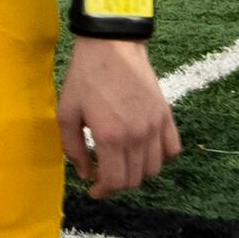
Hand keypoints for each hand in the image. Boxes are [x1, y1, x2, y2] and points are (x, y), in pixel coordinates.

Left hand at [63, 34, 181, 196]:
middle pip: (135, 179)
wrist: (112, 46)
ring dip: (137, 173)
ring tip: (122, 163)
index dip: (103, 192)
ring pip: (155, 169)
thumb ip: (73, 148)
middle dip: (117, 184)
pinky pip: (172, 149)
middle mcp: (137, 136)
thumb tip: (85, 174)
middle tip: (103, 176)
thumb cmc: (84, 77)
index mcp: (110, 137)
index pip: (115, 182)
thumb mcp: (66, 113)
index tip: (94, 189)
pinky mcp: (166, 115)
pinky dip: (161, 158)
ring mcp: (155, 126)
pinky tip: (144, 151)